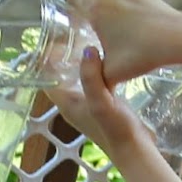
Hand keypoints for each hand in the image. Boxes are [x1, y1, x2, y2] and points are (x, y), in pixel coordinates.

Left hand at [48, 46, 149, 160]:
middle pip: (62, 75)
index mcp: (66, 104)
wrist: (135, 150)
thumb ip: (91, 78)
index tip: (53, 37)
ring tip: (87, 38)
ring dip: (80, 61)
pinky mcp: (102, 104)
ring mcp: (88, 105)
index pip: (47, 78)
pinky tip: (105, 57)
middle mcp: (73, 104)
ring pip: (78, 77)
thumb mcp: (102, 102)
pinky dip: (94, 68)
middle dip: (64, 56)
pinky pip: (93, 81)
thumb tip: (87, 50)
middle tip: (72, 31)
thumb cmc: (116, 130)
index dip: (46, 59)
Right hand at [67, 0, 181, 83]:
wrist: (176, 38)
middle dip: (95, 16)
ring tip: (121, 33)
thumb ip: (96, 78)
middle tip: (100, 35)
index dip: (72, 10)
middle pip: (95, 1)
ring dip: (113, 12)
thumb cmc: (141, 54)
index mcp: (97, 11)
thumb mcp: (112, 74)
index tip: (76, 21)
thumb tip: (90, 84)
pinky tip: (137, 28)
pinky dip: (129, 10)